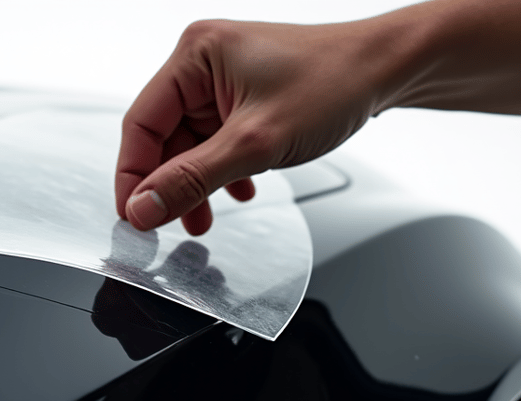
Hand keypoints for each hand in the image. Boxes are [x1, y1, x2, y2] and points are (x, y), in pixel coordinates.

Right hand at [115, 19, 393, 234]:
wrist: (387, 68)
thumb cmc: (333, 83)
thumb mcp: (254, 144)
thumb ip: (192, 180)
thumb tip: (143, 209)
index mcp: (194, 55)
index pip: (141, 123)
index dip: (133, 176)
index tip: (134, 217)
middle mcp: (202, 62)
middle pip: (165, 137)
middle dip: (172, 185)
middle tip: (175, 225)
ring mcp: (223, 79)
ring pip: (191, 144)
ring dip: (199, 183)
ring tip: (206, 218)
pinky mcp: (243, 95)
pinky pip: (216, 140)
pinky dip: (223, 170)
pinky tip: (241, 190)